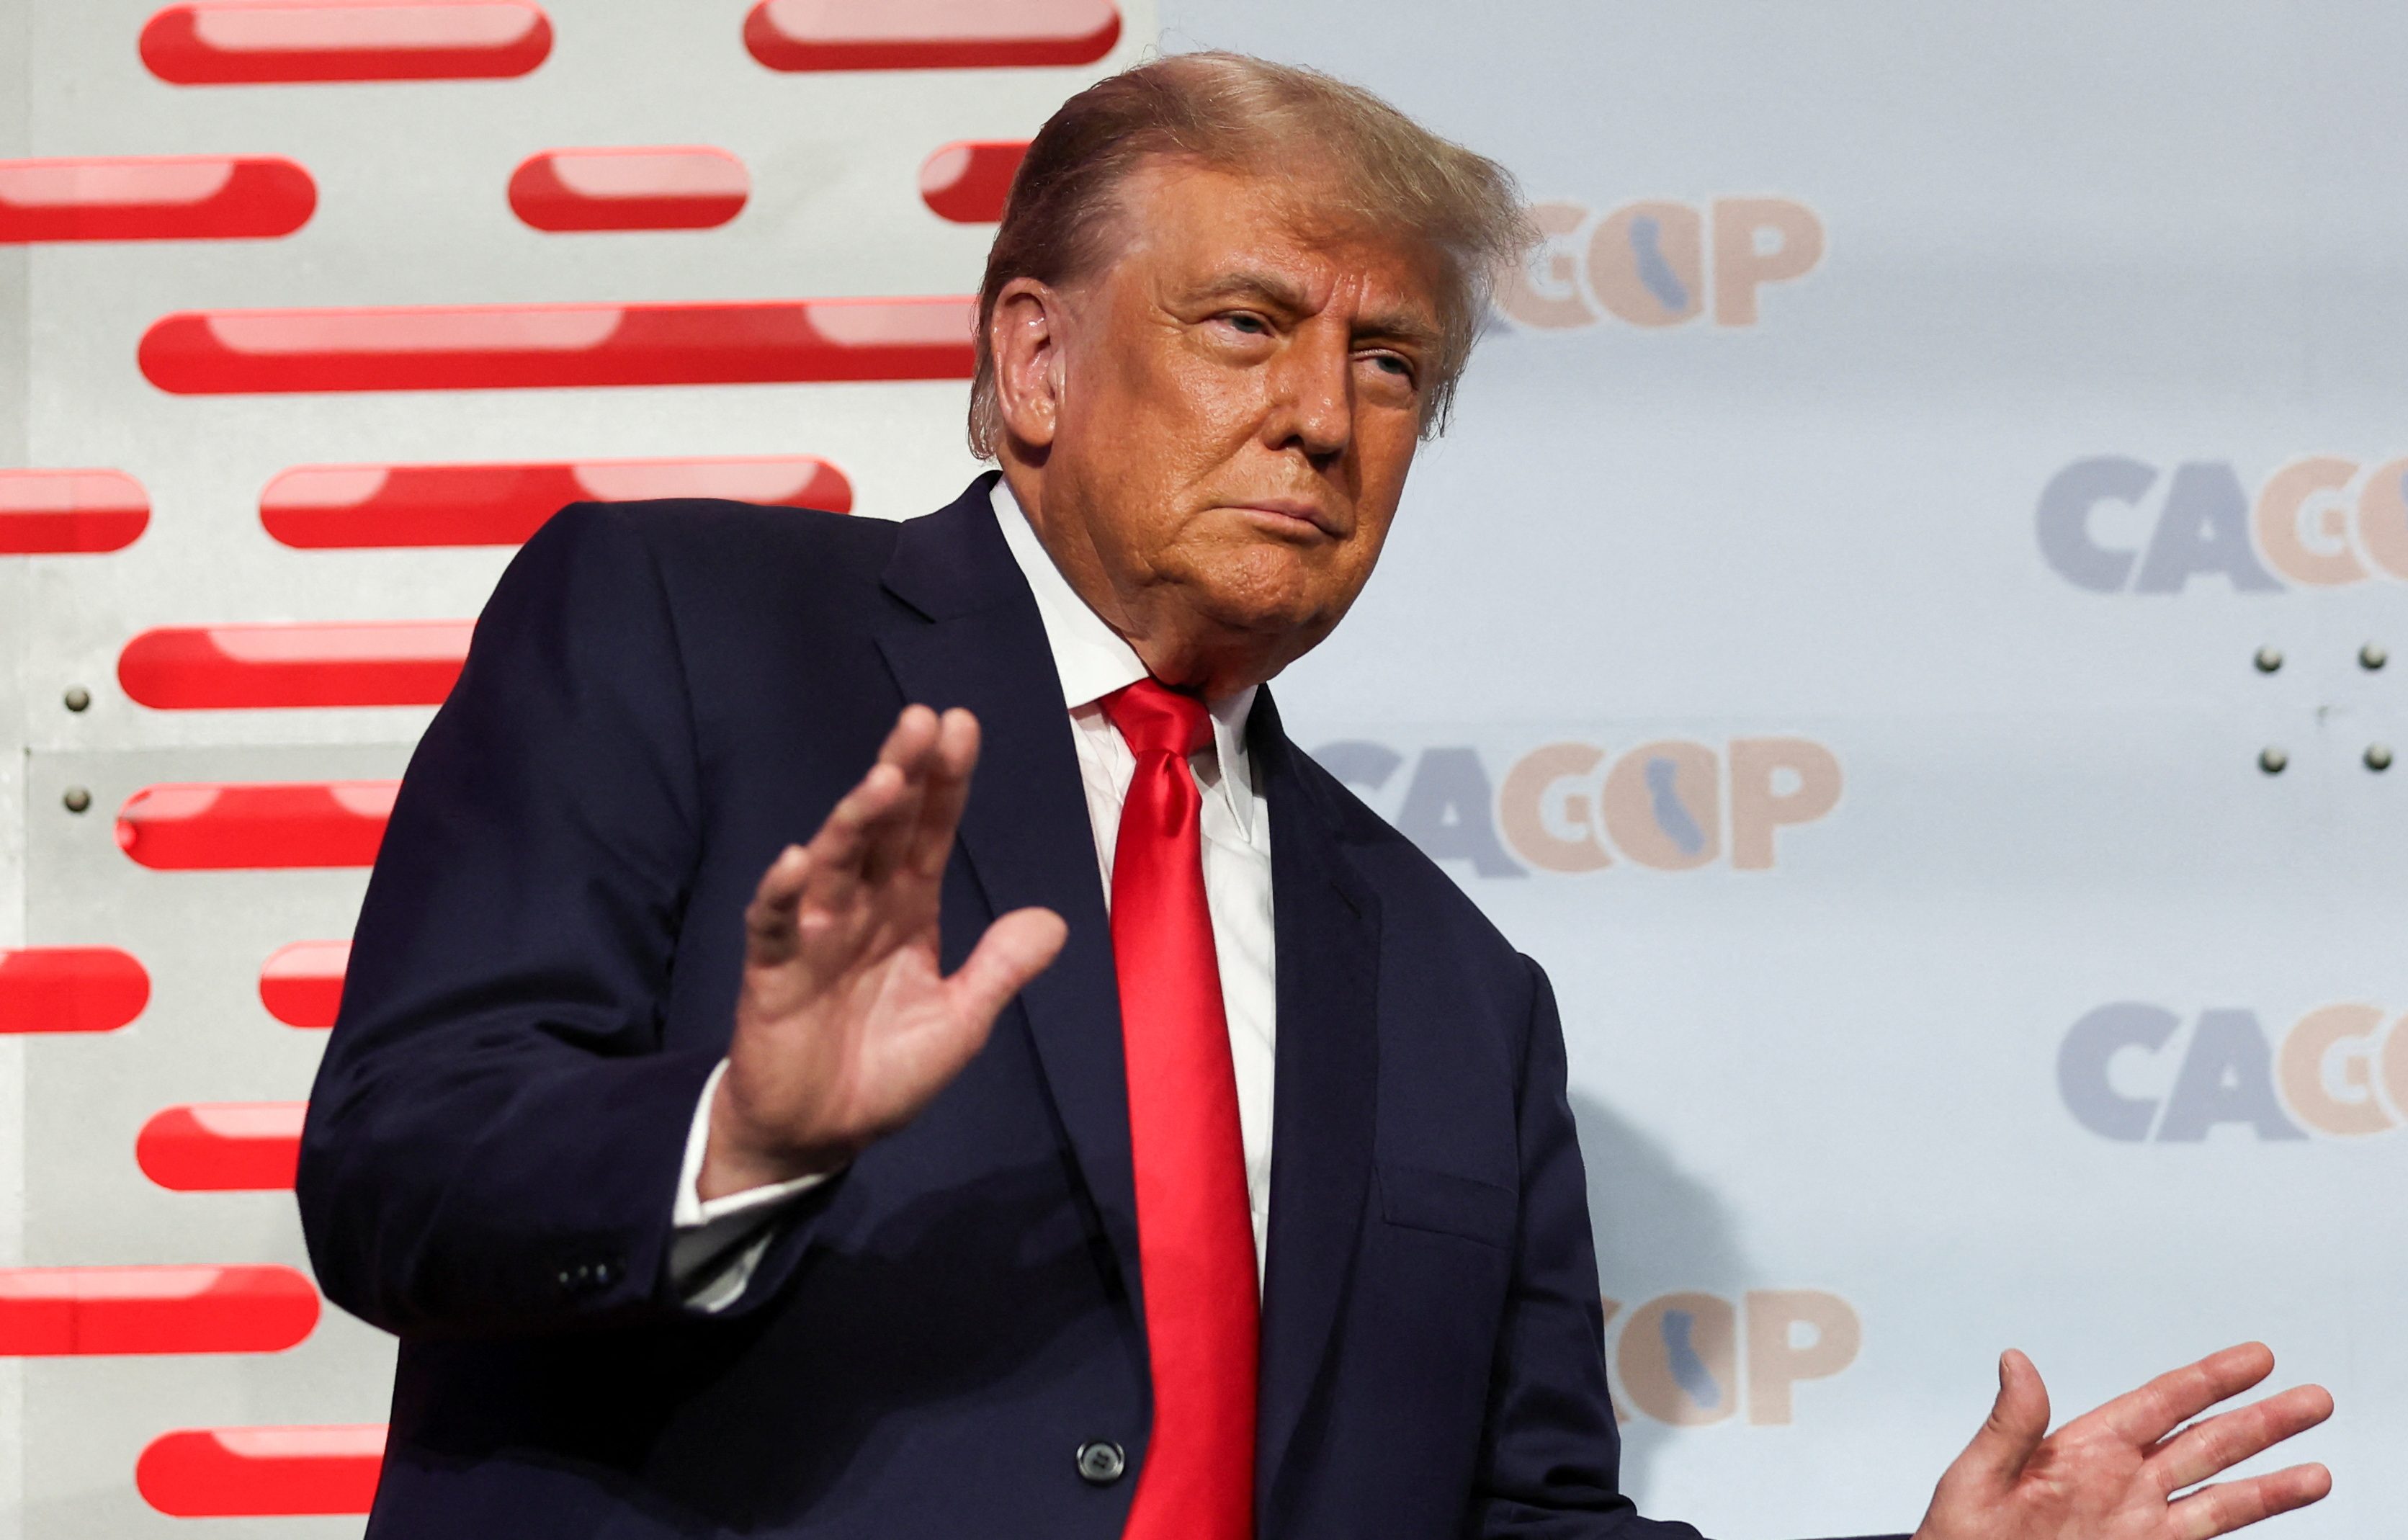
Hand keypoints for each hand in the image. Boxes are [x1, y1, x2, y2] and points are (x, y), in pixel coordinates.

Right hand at [700, 705, 1068, 1199]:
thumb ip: (999, 970)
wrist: (820, 1137)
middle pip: (883, 829)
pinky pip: (775, 926)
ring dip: (856, 820)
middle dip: (903, 773)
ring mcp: (814, 936)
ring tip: (884, 780)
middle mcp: (861, 909)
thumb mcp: (959, 1022)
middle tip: (923, 719)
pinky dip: (783, 894)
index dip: (945, 784)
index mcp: (906, 912)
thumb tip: (1053, 920)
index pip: (929, 835)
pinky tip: (797, 861)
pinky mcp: (774, 973)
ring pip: (835, 863)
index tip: (962, 726)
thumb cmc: (883, 1075)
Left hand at [1913, 1343, 2331, 1539]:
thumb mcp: (1977, 1480)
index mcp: (2082, 1451)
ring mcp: (2138, 1526)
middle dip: (2261, 1421)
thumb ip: (2010, 1426)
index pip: (2160, 1404)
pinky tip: (2284, 1508)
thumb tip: (2015, 1359)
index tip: (2257, 1357)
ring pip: (2220, 1496)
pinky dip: (2251, 1523)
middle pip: (2206, 1444)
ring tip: (2319, 1468)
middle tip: (2313, 1398)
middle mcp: (2120, 1484)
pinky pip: (2209, 1538)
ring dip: (2271, 1482)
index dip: (2209, 1380)